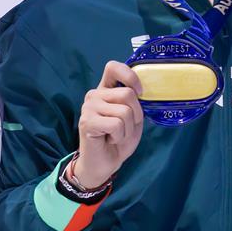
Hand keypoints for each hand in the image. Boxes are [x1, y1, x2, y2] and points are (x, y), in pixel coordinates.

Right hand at [71, 61, 143, 188]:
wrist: (105, 163)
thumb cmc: (119, 139)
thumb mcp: (133, 118)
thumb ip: (136, 102)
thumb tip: (144, 91)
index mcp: (106, 89)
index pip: (113, 67)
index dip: (130, 76)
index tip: (140, 92)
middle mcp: (95, 94)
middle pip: (127, 94)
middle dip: (136, 115)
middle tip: (126, 127)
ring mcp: (89, 107)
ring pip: (124, 111)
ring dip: (127, 129)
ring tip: (116, 135)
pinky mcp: (87, 121)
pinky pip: (116, 124)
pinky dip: (119, 136)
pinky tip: (110, 139)